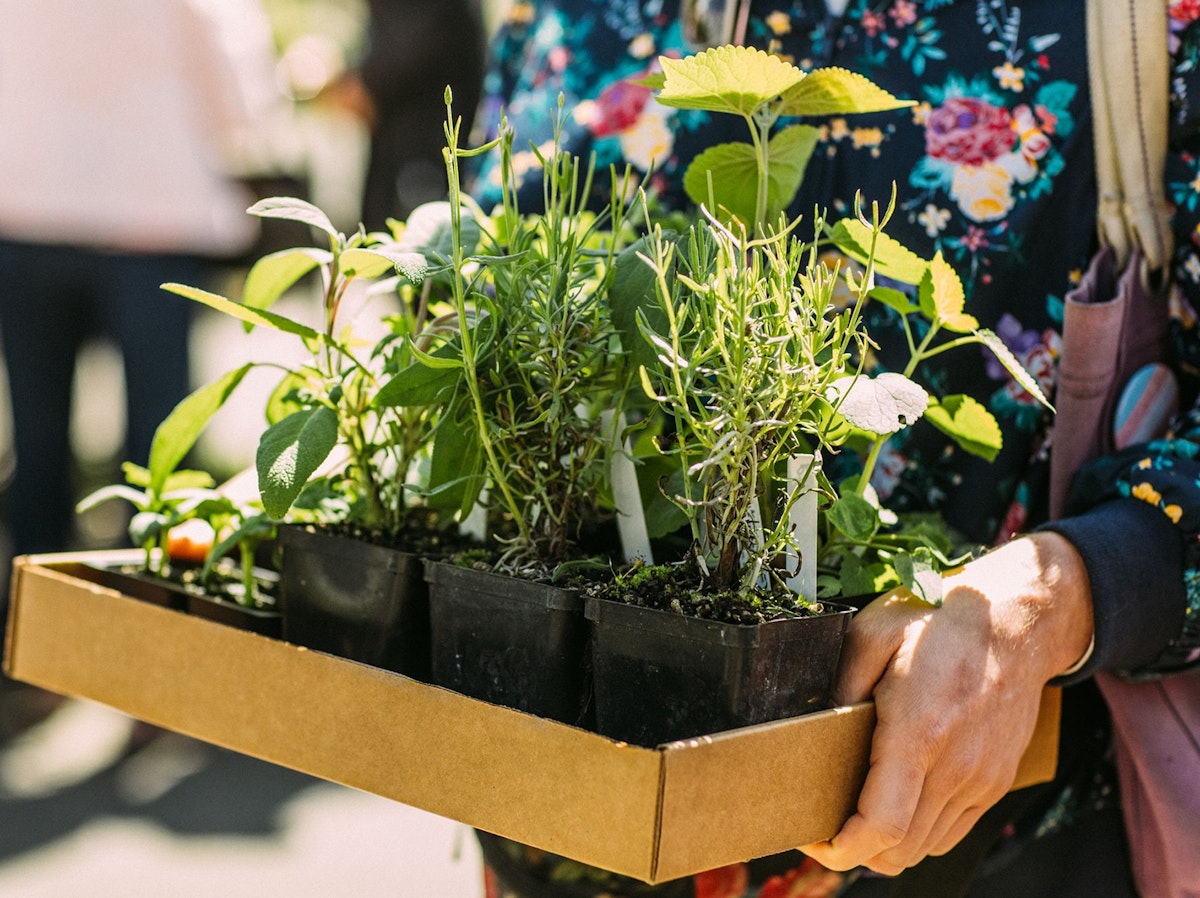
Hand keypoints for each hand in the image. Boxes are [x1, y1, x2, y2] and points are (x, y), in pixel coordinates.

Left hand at [799, 532, 1093, 874]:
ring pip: (924, 847)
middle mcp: (955, 767)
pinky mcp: (995, 783)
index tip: (815, 838)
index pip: (882, 826)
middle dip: (854, 851)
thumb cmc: (938, 627)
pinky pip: (950, 832)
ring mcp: (981, 780)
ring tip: (856, 817)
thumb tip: (813, 728)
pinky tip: (897, 806)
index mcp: (918, 733)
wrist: (1014, 628)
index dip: (842, 848)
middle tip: (824, 825)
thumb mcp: (872, 637)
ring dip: (886, 846)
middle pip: (899, 850)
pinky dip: (918, 833)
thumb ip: (840, 686)